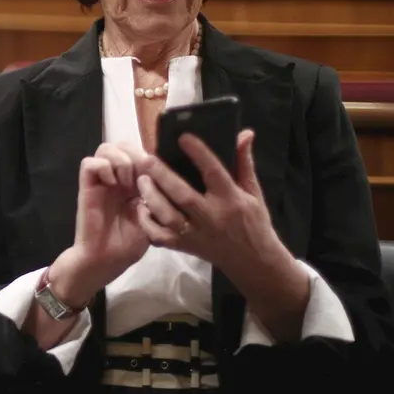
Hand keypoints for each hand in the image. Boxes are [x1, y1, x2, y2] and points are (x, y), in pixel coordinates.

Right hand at [49, 143, 149, 305]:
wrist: (105, 260)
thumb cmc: (128, 245)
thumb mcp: (152, 221)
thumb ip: (157, 199)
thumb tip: (164, 179)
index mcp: (133, 185)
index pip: (139, 153)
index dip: (149, 157)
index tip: (158, 174)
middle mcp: (116, 179)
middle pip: (122, 145)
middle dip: (135, 153)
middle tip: (142, 174)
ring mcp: (101, 182)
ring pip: (106, 148)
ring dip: (121, 160)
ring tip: (126, 181)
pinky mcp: (87, 187)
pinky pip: (90, 163)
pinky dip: (104, 167)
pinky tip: (113, 183)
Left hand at [133, 129, 284, 277]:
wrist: (253, 261)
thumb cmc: (253, 221)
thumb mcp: (253, 192)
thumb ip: (244, 162)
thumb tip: (245, 132)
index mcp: (231, 200)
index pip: (214, 173)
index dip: (199, 154)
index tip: (183, 137)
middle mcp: (212, 217)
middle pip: (184, 196)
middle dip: (163, 177)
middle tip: (147, 159)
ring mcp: (196, 234)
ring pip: (169, 217)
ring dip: (152, 198)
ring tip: (141, 180)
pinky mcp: (185, 247)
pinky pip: (161, 237)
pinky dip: (148, 224)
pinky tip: (141, 207)